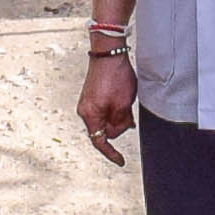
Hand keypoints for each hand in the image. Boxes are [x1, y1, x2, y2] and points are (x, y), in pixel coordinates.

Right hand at [79, 46, 136, 163]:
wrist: (108, 53)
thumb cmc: (115, 76)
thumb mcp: (124, 104)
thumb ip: (120, 123)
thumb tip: (118, 130)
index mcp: (90, 115)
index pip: (100, 141)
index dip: (111, 153)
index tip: (121, 161)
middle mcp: (85, 110)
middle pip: (105, 130)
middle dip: (119, 125)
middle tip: (129, 113)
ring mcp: (88, 103)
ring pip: (107, 119)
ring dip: (119, 115)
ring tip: (126, 100)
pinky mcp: (93, 96)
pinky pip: (105, 110)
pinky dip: (116, 109)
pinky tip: (123, 99)